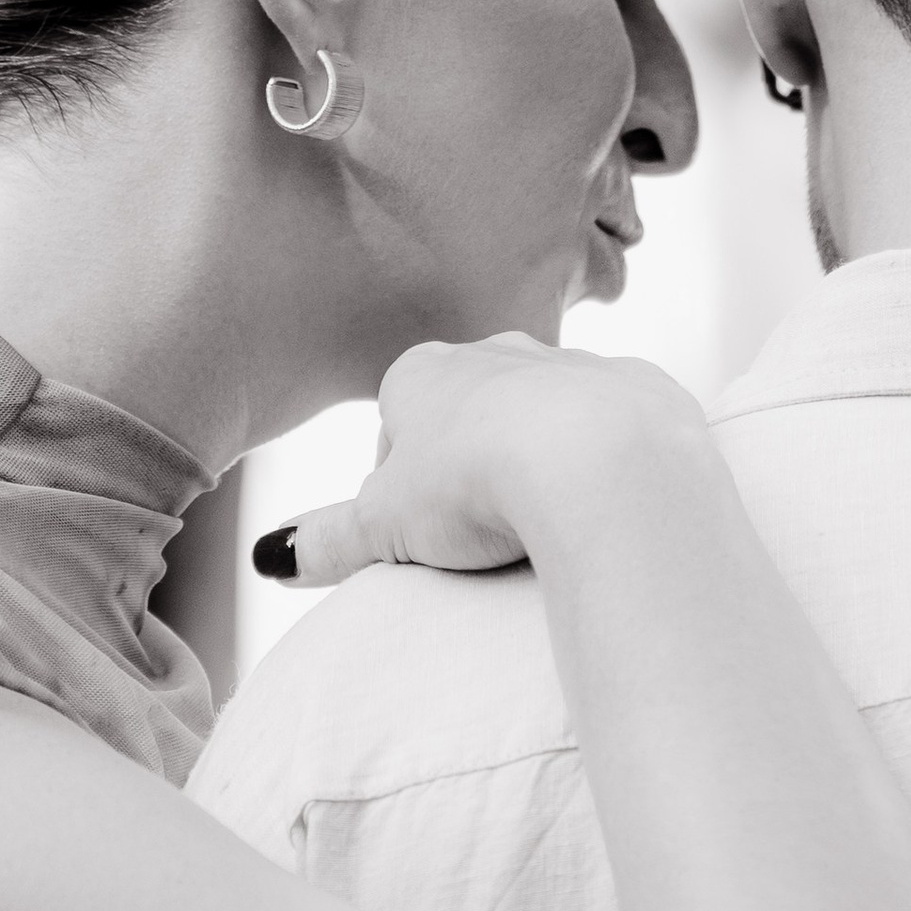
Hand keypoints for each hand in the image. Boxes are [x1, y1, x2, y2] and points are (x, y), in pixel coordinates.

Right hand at [254, 337, 704, 585]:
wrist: (601, 460)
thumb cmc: (478, 486)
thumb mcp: (382, 526)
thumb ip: (324, 541)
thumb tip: (270, 557)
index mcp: (423, 372)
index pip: (395, 430)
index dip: (402, 489)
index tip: (421, 536)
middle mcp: (498, 352)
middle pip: (470, 417)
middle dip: (471, 469)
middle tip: (479, 537)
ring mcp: (574, 365)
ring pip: (544, 418)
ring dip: (539, 463)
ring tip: (543, 527)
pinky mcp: (640, 390)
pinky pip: (614, 429)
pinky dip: (605, 464)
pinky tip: (602, 506)